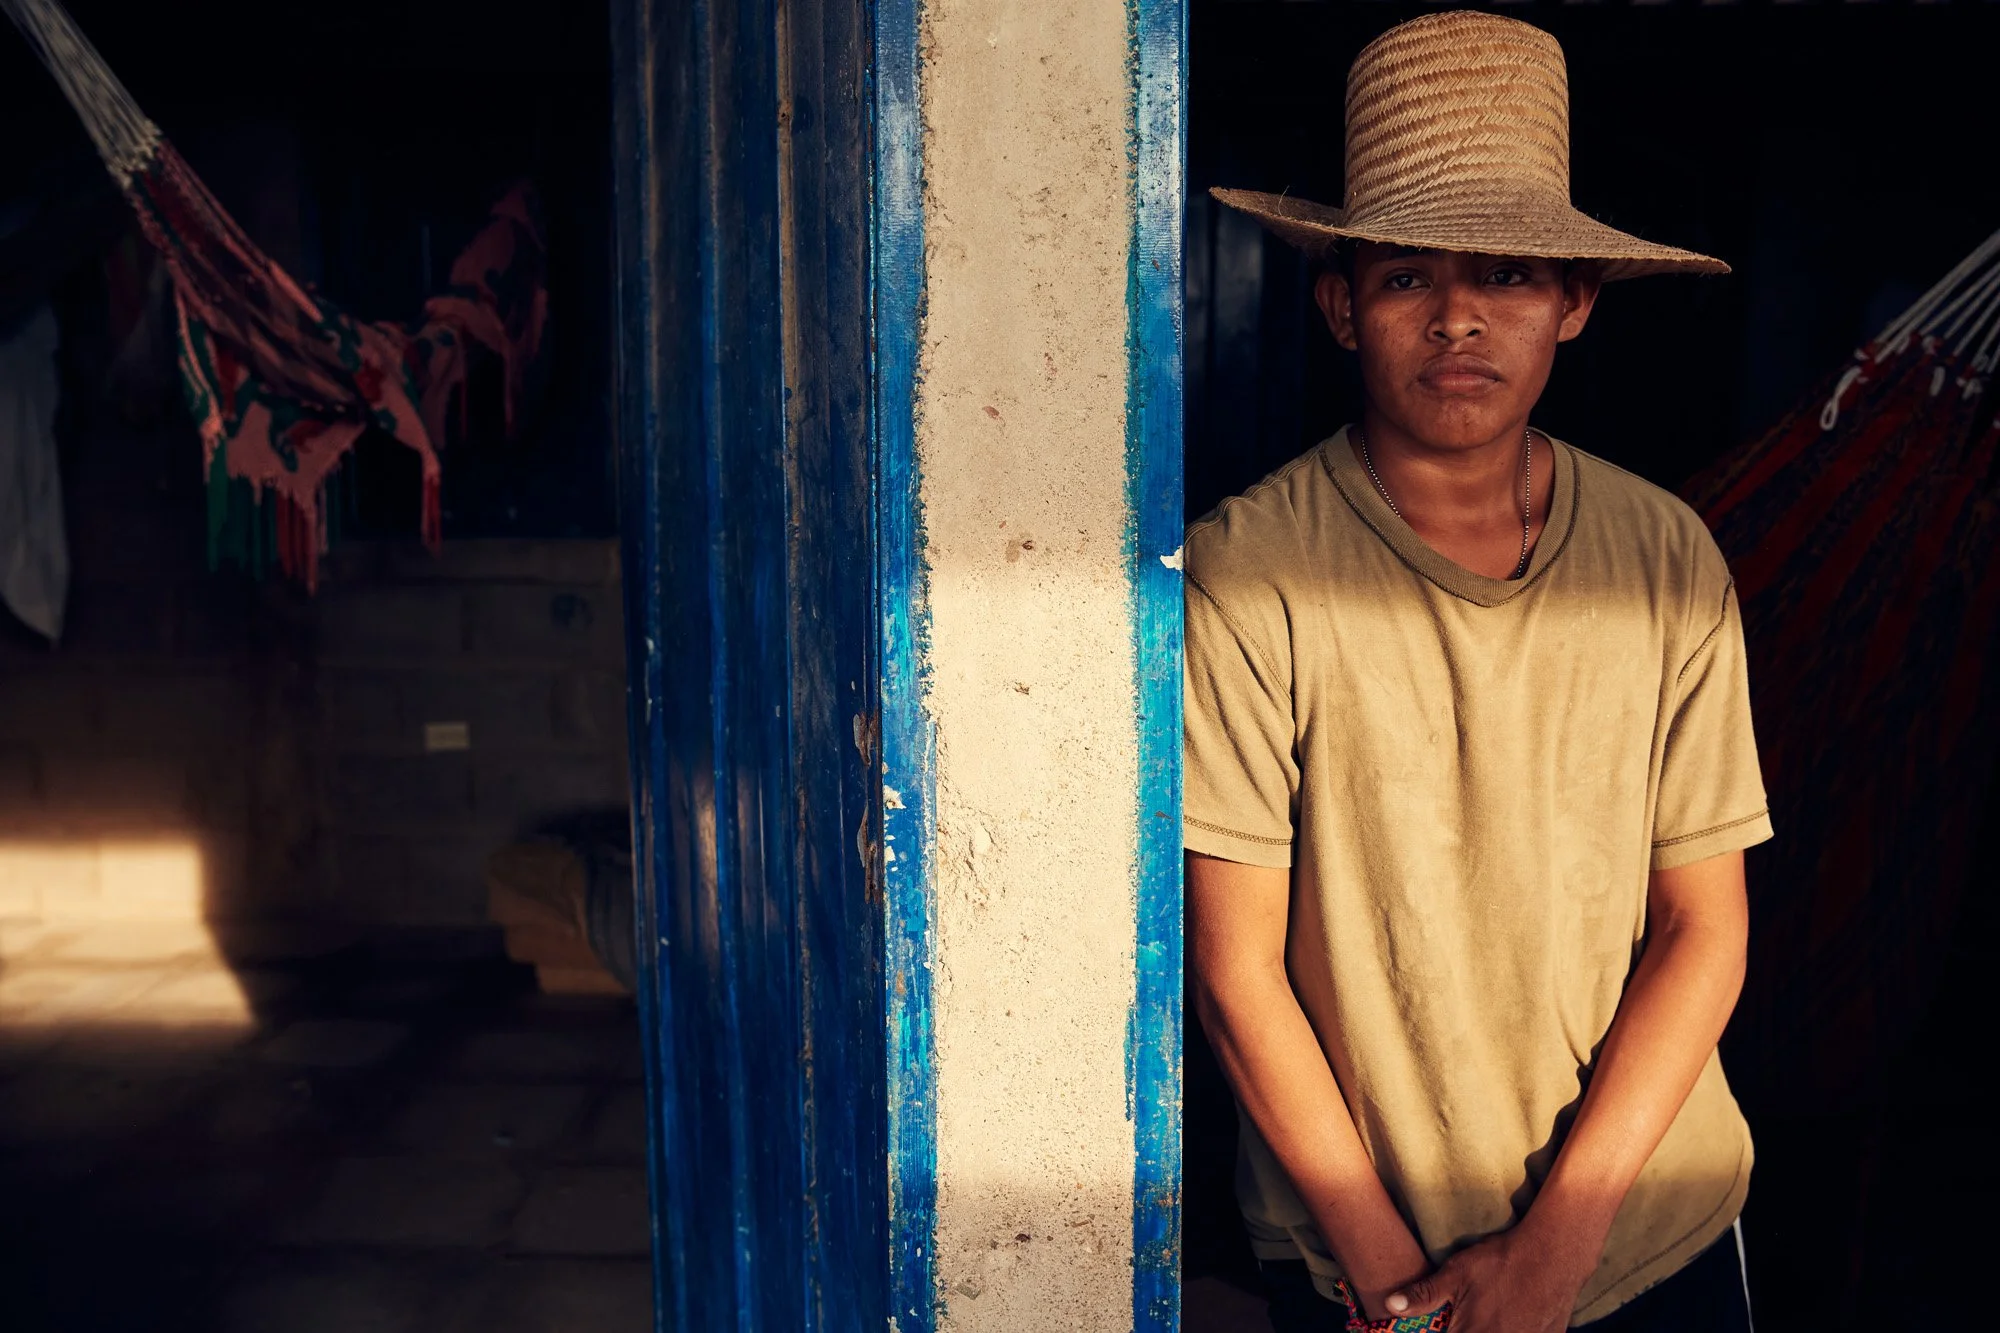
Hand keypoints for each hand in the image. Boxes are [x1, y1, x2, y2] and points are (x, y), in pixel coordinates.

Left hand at [1382, 1220, 1595, 1332]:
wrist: (1554, 1254)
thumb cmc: (1502, 1260)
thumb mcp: (1458, 1272)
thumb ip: (1424, 1294)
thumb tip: (1390, 1305)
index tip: (1442, 1326)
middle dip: (1460, 1330)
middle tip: (1465, 1317)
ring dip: (1488, 1330)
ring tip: (1486, 1317)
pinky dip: (1512, 1331)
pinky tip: (1511, 1318)